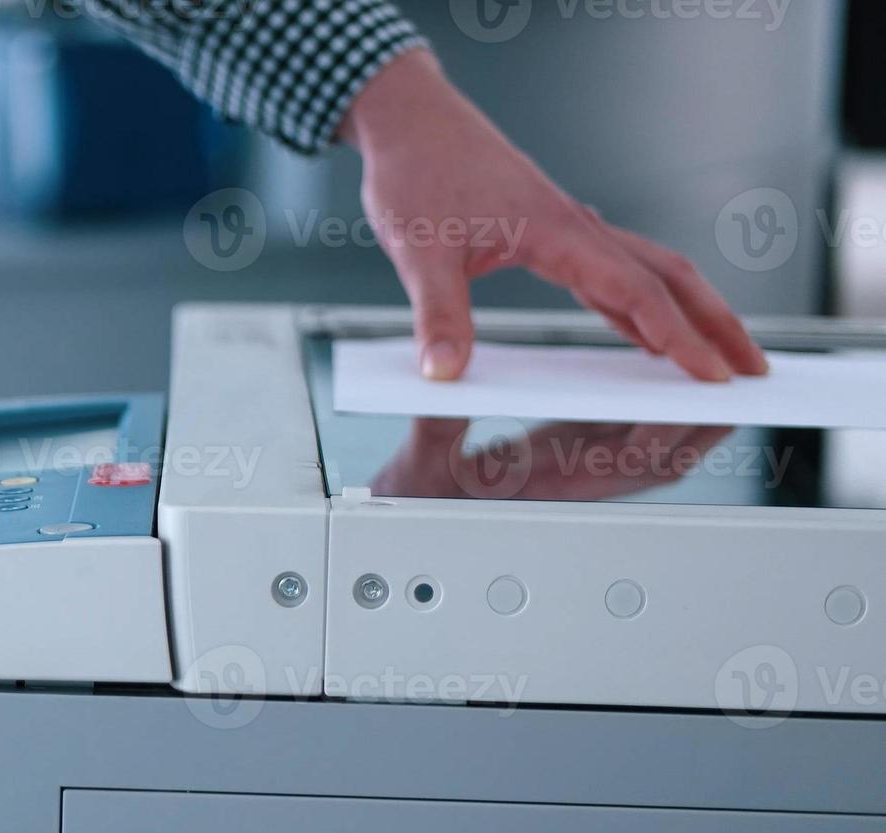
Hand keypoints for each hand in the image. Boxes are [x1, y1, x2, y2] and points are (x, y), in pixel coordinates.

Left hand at [338, 50, 768, 382]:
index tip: (712, 376)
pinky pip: (613, 271)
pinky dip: (640, 304)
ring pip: (649, 270)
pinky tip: (646, 333)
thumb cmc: (418, 174)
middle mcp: (577, 226)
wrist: (413, 121)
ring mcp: (570, 227)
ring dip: (688, 312)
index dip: (677, 337)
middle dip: (715, 323)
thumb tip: (444, 372)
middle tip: (753, 369)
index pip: (635, 291)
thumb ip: (437, 314)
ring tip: (718, 356)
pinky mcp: (553, 230)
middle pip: (668, 275)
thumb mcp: (417, 251)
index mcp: (557, 231)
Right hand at [370, 417, 733, 500]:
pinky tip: (661, 381)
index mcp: (546, 489)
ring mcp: (574, 469)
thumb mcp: (422, 459)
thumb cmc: (416, 500)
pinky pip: (625, 436)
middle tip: (735, 390)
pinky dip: (654, 412)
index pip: (623, 464)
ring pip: (650, 453)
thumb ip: (437, 425)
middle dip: (700, 429)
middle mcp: (570, 482)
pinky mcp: (567, 452)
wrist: (408, 514)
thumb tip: (446, 384)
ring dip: (687, 424)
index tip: (689, 405)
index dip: (662, 434)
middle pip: (657, 461)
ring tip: (713, 382)